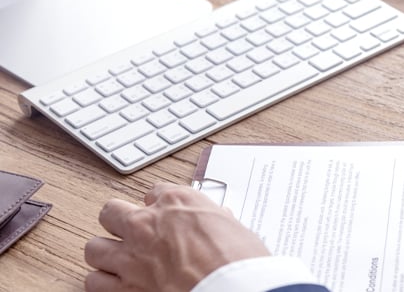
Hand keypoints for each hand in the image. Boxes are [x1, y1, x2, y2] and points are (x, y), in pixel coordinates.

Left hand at [84, 183, 269, 291]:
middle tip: (132, 234)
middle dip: (119, 223)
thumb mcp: (234, 227)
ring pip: (94, 247)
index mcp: (176, 201)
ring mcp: (131, 256)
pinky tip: (118, 285)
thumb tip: (217, 222)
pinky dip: (104, 284)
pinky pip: (94, 281)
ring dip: (106, 255)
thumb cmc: (239, 260)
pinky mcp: (123, 288)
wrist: (233, 290)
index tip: (163, 216)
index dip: (157, 206)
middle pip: (111, 212)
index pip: (153, 192)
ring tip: (120, 262)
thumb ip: (216, 221)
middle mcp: (147, 223)